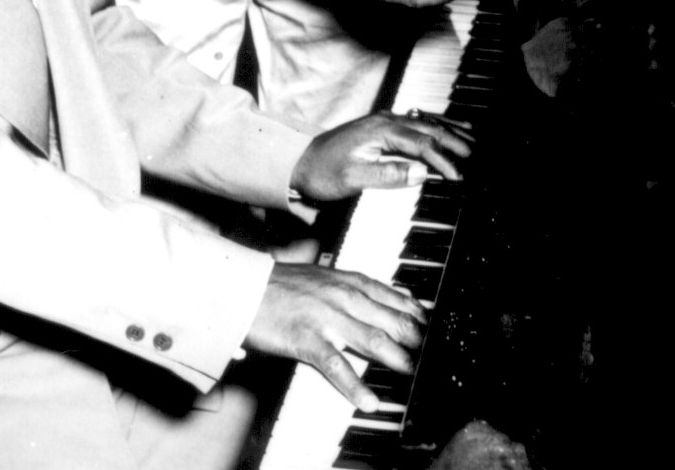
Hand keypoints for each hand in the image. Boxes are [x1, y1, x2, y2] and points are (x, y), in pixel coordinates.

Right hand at [245, 262, 425, 411]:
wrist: (243, 287)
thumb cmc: (281, 284)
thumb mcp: (324, 276)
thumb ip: (356, 286)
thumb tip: (391, 297)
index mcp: (345, 280)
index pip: (390, 295)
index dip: (414, 313)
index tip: (432, 327)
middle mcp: (341, 296)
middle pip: (388, 318)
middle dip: (413, 337)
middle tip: (429, 354)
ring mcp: (325, 317)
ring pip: (371, 339)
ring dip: (395, 358)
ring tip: (411, 372)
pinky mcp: (307, 339)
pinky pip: (336, 365)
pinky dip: (355, 384)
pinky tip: (369, 399)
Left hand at [290, 110, 469, 200]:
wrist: (299, 163)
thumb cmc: (324, 172)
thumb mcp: (355, 179)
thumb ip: (389, 175)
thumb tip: (421, 173)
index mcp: (380, 130)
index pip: (421, 145)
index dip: (442, 160)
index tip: (457, 175)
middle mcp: (384, 121)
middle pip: (426, 129)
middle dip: (452, 141)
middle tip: (473, 154)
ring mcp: (382, 123)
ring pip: (422, 123)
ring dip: (446, 130)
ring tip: (468, 136)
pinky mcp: (380, 128)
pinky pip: (412, 125)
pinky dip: (431, 127)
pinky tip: (441, 129)